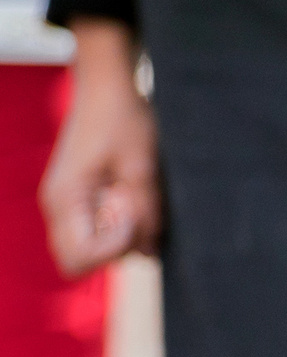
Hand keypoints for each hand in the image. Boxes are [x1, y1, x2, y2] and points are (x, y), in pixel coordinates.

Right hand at [39, 20, 158, 277]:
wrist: (107, 88)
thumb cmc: (123, 120)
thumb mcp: (142, 167)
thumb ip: (144, 213)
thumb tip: (149, 253)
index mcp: (65, 199)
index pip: (80, 258)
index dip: (115, 248)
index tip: (132, 213)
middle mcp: (59, 207)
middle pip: (80, 261)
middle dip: (116, 248)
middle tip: (133, 209)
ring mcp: (68, 204)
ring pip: (91, 248)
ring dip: (120, 234)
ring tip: (132, 195)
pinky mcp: (81, 199)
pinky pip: (98, 230)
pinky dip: (120, 224)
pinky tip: (131, 195)